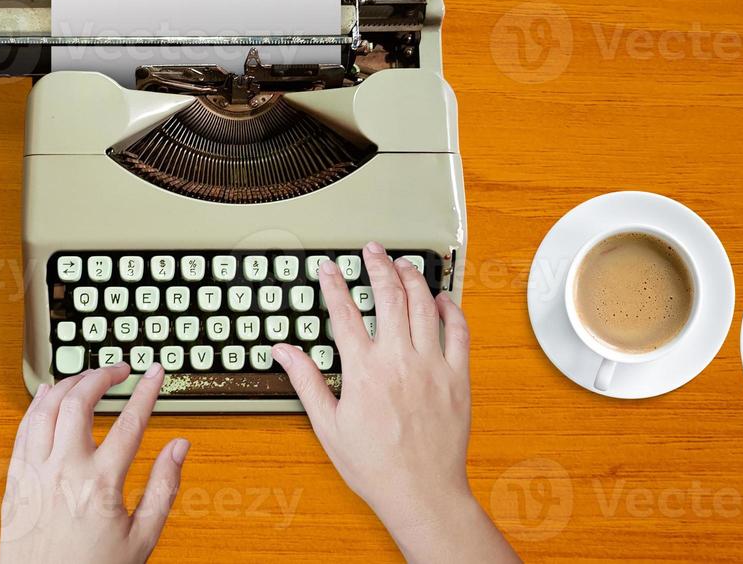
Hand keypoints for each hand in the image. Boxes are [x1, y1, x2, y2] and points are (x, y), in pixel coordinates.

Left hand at [0, 363, 188, 563]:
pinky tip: (49, 395)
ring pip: (46, 406)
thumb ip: (163, 488)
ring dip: (69, 383)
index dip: (146, 390)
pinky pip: (23, 428)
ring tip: (87, 376)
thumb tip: (179, 447)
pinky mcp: (15, 480)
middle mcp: (64, 471)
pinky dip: (38, 404)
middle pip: (80, 400)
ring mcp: (35, 473)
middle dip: (102, 374)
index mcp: (100, 484)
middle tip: (119, 369)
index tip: (154, 372)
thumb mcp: (142, 539)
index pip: (130, 421)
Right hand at [273, 243, 517, 563]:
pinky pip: (458, 332)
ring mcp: (432, 365)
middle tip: (372, 250)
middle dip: (378, 265)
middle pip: (388, 295)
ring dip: (413, 278)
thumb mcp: (328, 426)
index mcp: (364, 371)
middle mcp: (398, 360)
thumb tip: (284, 352)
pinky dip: (451, 309)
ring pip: (424, 305)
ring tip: (404, 264)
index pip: (343, 312)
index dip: (333, 284)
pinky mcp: (457, 377)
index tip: (328, 267)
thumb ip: (307, 382)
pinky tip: (442, 298)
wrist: (421, 493)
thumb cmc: (375, 466)